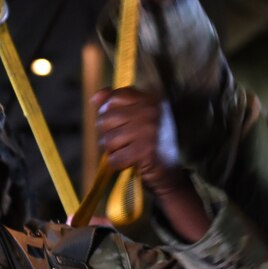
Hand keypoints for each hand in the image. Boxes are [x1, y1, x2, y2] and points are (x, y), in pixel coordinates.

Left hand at [93, 87, 209, 241]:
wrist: (173, 171)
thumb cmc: (152, 142)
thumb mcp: (138, 116)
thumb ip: (116, 103)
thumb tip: (94, 98)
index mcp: (150, 99)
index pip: (115, 97)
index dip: (109, 111)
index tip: (119, 123)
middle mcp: (151, 111)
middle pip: (107, 118)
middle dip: (108, 133)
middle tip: (122, 141)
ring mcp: (148, 131)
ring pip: (108, 139)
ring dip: (113, 149)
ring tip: (127, 150)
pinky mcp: (145, 152)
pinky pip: (115, 158)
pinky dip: (118, 163)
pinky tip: (130, 161)